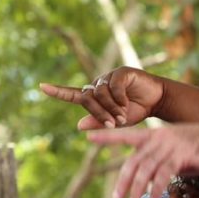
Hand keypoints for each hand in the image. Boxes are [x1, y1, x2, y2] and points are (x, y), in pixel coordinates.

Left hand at [41, 67, 164, 129]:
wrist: (156, 101)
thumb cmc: (135, 111)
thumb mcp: (116, 122)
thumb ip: (98, 123)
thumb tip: (78, 125)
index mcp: (94, 97)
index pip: (73, 94)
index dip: (58, 91)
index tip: (42, 87)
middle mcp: (99, 84)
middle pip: (87, 98)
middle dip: (98, 113)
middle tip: (112, 124)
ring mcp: (109, 77)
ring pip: (99, 93)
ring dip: (110, 108)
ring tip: (123, 117)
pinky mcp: (121, 72)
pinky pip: (113, 86)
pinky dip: (119, 98)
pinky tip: (126, 105)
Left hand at [88, 123, 198, 197]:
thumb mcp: (182, 155)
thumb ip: (165, 163)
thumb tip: (154, 180)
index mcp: (158, 133)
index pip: (127, 134)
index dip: (107, 135)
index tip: (87, 134)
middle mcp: (161, 136)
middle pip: (134, 159)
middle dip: (123, 180)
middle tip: (117, 197)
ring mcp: (172, 143)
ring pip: (146, 168)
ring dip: (138, 188)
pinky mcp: (184, 152)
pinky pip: (164, 173)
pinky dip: (156, 188)